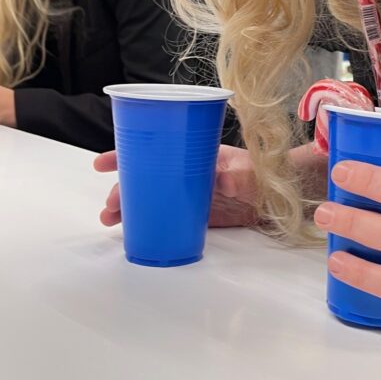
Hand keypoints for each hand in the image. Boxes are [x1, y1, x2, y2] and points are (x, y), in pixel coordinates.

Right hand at [94, 145, 258, 227]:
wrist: (279, 197)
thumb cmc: (264, 174)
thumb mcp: (249, 171)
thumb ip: (237, 175)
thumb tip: (222, 181)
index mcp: (190, 152)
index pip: (152, 148)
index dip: (125, 155)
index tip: (101, 164)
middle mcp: (183, 170)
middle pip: (144, 177)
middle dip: (122, 190)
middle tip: (109, 208)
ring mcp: (187, 192)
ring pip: (150, 196)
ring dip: (129, 206)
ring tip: (111, 221)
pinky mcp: (194, 213)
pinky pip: (165, 215)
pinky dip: (148, 221)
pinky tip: (133, 230)